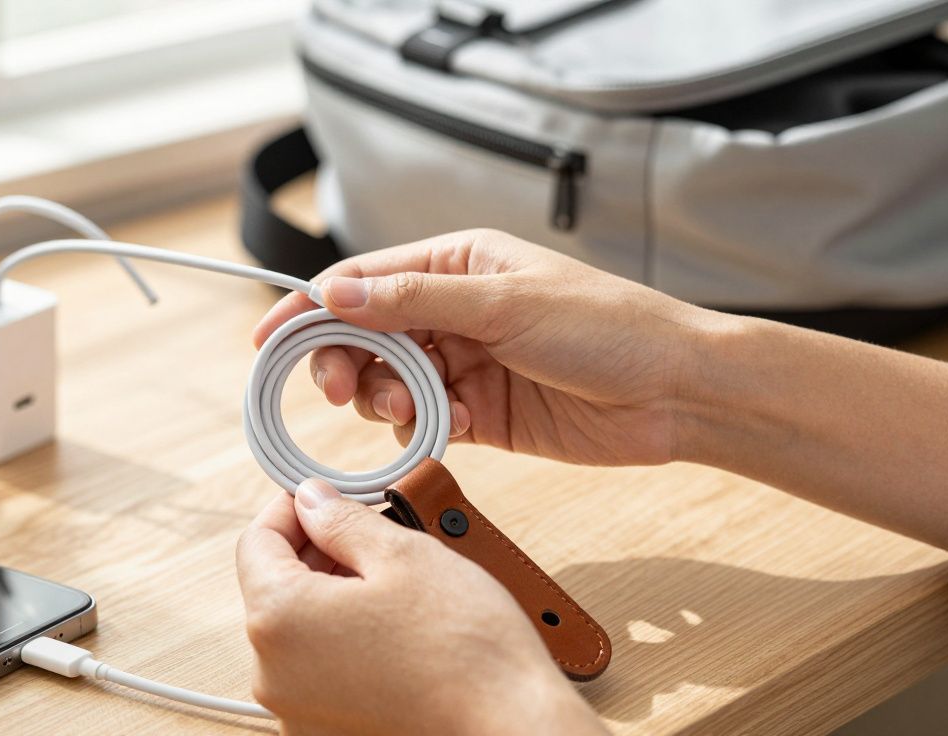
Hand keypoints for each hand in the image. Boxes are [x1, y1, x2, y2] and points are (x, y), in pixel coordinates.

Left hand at [235, 480, 604, 734]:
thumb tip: (311, 500)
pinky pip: (317, 670)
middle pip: (274, 587)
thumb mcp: (403, 554)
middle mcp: (272, 673)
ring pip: (298, 629)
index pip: (256, 541)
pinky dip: (343, 640)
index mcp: (278, 620)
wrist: (508, 723)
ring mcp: (296, 710)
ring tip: (391, 582)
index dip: (293, 508)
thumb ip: (341, 520)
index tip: (328, 498)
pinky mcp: (325, 731)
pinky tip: (392, 628)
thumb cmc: (463, 646)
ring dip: (332, 594)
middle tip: (372, 534)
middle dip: (317, 551)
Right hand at [253, 229, 718, 465]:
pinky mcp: (481, 412)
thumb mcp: (505, 303)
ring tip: (404, 408)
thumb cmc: (609, 327)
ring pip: (390, 380)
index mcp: (458, 263)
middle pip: (367, 333)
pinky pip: (423, 419)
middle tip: (343, 388)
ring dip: (384, 397)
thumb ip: (415, 299)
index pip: (364, 280)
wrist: (677, 393)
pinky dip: (418, 427)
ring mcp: (466, 362)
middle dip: (346, 361)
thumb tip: (335, 291)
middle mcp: (455, 310)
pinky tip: (445, 427)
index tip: (270, 338)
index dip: (312, 308)